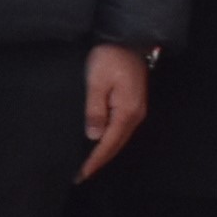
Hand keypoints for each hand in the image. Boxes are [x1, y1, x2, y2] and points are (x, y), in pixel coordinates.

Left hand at [83, 42, 152, 180]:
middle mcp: (136, 115)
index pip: (109, 143)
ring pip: (119, 138)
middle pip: (117, 144)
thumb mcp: (96, 82)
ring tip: (87, 165)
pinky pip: (120, 129)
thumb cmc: (109, 58)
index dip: (95, 159)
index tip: (81, 174)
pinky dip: (109, 140)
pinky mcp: (131, 105)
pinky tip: (98, 145)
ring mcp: (135, 110)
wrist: (127, 40)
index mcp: (127, 112)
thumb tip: (93, 136)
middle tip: (81, 176)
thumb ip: (95, 109)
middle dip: (99, 161)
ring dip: (104, 152)